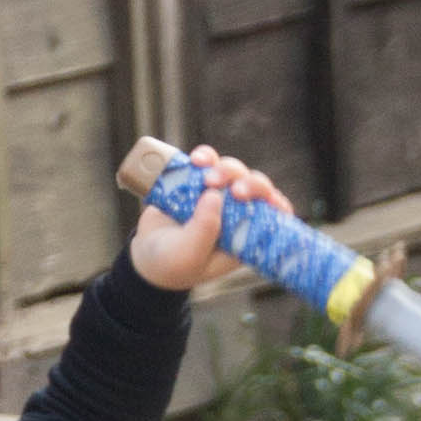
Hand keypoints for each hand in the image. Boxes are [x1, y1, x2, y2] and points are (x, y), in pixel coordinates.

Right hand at [128, 144, 291, 294]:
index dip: (276, 204)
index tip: (268, 200)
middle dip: (251, 183)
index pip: (274, 216)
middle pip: (256, 188)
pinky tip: (197, 160)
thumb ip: (204, 231)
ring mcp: (216, 195)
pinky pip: (207, 161)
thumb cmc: (172, 264)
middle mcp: (235, 214)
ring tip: (206, 177)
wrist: (143, 256)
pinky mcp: (195, 182)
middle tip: (234, 190)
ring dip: (226, 169)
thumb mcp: (189, 256)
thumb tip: (216, 195)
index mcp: (244, 236)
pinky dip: (205, 156)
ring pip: (234, 170)